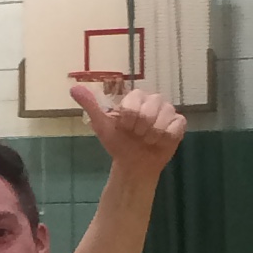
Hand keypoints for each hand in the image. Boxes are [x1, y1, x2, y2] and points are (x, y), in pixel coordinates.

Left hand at [70, 78, 184, 171]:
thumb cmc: (119, 143)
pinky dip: (166, 138)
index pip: (133, 104)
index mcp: (135, 97)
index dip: (128, 120)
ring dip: (152, 135)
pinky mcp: (179, 124)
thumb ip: (91, 105)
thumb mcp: (102, 125)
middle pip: (149, 111)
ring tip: (147, 140)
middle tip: (136, 136)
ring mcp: (168, 111)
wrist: (134, 164)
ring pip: (163, 119)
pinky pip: (176, 126)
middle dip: (140, 129)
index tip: (124, 128)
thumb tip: (73, 88)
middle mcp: (153, 100)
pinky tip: (160, 142)